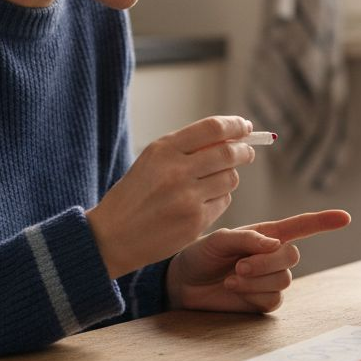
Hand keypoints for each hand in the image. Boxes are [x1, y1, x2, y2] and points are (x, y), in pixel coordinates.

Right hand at [87, 116, 254, 278]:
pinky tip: (202, 202)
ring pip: (231, 178)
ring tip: (214, 180)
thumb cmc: (135, 194)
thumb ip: (186, 147)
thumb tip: (230, 135)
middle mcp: (177, 171)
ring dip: (229, 176)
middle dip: (244, 150)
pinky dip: (219, 198)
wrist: (113, 235)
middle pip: (229, 152)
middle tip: (247, 152)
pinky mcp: (195, 221)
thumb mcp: (152, 161)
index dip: (235, 125)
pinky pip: (224, 201)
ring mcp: (187, 198)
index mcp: (164, 149)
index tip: (245, 127)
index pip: (212, 128)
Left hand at [166, 210, 351, 312]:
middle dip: (266, 262)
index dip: (323, 222)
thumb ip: (246, 238)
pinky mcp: (263, 301)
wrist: (183, 283)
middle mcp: (272, 256)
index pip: (301, 226)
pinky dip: (252, 294)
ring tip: (231, 277)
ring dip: (256, 279)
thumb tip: (273, 244)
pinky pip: (273, 299)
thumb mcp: (219, 240)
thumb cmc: (200, 254)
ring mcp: (270, 279)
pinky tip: (234, 290)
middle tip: (239, 265)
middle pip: (292, 256)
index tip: (345, 218)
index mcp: (266, 234)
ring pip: (284, 279)